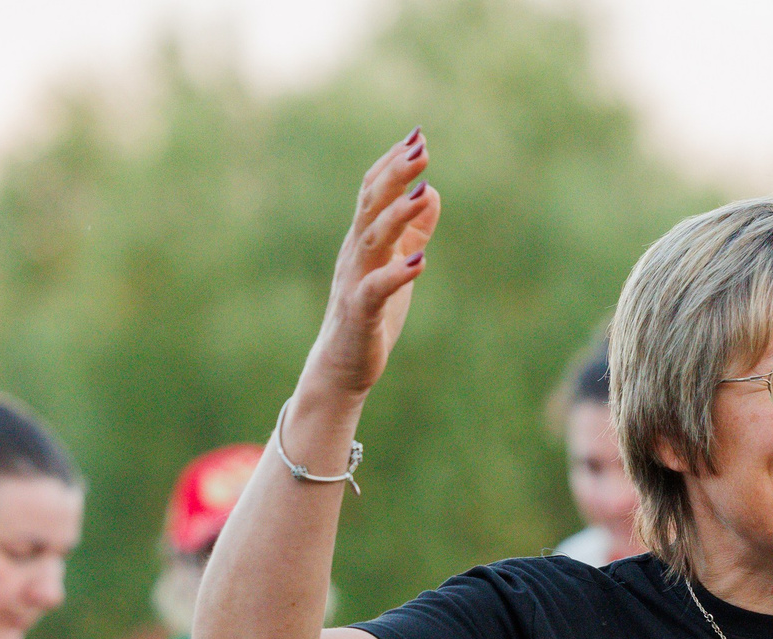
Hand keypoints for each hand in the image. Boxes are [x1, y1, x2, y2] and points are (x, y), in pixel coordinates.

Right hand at [300, 130, 441, 403]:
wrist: (340, 367)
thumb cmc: (369, 315)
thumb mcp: (397, 266)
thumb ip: (413, 231)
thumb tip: (432, 193)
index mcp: (363, 240)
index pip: (373, 192)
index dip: (394, 164)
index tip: (418, 138)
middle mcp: (354, 253)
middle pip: (372, 205)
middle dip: (396, 176)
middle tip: (422, 149)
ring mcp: (354, 281)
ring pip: (373, 239)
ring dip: (398, 216)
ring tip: (423, 194)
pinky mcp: (360, 312)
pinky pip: (376, 290)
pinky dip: (396, 275)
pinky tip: (419, 263)